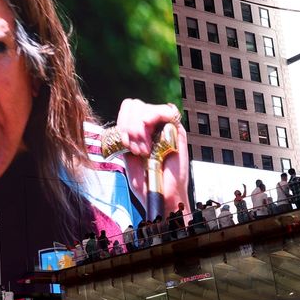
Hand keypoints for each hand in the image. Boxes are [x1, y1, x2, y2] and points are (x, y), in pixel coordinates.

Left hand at [115, 99, 188, 214]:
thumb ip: (125, 137)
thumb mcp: (127, 156)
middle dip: (128, 126)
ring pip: (145, 108)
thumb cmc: (146, 181)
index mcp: (139, 129)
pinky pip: (166, 111)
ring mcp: (165, 126)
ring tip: (144, 150)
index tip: (124, 144)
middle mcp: (152, 125)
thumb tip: (121, 121)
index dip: (122, 122)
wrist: (162, 195)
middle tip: (134, 149)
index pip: (128, 108)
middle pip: (134, 105)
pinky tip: (150, 142)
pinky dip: (151, 121)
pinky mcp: (178, 130)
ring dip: (138, 129)